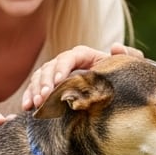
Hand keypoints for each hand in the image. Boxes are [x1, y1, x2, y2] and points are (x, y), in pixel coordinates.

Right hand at [22, 44, 142, 109]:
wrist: (116, 96)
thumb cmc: (122, 79)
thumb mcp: (130, 68)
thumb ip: (129, 56)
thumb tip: (115, 47)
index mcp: (84, 55)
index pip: (69, 57)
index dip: (62, 67)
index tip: (59, 80)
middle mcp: (67, 63)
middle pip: (50, 67)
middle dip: (45, 82)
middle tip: (45, 97)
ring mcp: (57, 75)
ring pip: (40, 77)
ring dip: (35, 90)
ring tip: (36, 104)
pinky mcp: (50, 88)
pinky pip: (35, 89)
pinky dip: (29, 96)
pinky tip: (26, 107)